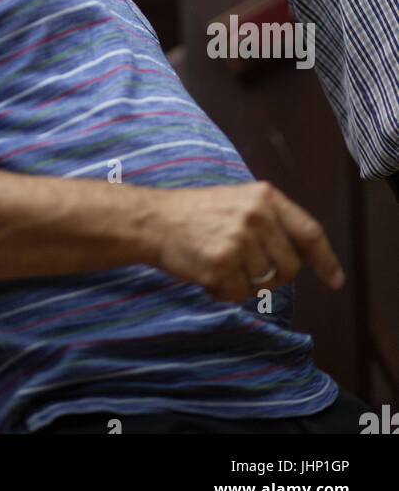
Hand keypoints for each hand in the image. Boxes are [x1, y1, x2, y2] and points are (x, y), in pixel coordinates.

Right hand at [145, 180, 344, 302]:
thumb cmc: (198, 213)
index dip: (325, 260)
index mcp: (265, 196)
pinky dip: (227, 291)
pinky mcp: (222, 263)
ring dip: (246, 282)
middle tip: (243, 261)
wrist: (155, 219)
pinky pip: (242, 294)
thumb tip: (307, 258)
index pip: (309, 232)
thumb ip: (273, 222)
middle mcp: (256, 215)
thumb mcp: (240, 202)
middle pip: (290, 267)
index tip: (335, 280)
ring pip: (266, 283)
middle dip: (273, 273)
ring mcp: (239, 240)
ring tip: (221, 261)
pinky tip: (209, 271)